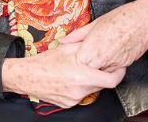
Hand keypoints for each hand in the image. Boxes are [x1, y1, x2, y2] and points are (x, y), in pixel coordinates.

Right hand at [3, 48, 123, 109]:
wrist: (27, 76)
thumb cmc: (45, 62)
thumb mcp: (69, 48)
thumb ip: (87, 46)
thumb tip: (101, 42)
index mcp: (83, 76)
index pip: (112, 80)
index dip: (119, 73)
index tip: (120, 67)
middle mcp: (80, 91)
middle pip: (101, 84)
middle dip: (102, 74)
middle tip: (98, 64)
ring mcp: (73, 99)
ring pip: (91, 89)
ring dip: (90, 80)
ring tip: (80, 70)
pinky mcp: (68, 104)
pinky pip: (80, 95)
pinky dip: (80, 87)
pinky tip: (71, 78)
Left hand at [61, 0, 147, 78]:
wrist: (144, 19)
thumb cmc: (121, 18)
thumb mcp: (95, 23)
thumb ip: (77, 35)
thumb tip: (63, 41)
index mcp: (90, 50)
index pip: (76, 64)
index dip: (77, 58)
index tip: (79, 53)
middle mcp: (100, 60)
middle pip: (88, 71)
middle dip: (87, 65)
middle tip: (90, 53)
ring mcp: (113, 64)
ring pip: (101, 72)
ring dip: (100, 65)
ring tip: (104, 50)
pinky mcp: (124, 66)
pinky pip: (113, 69)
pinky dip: (112, 64)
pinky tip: (114, 51)